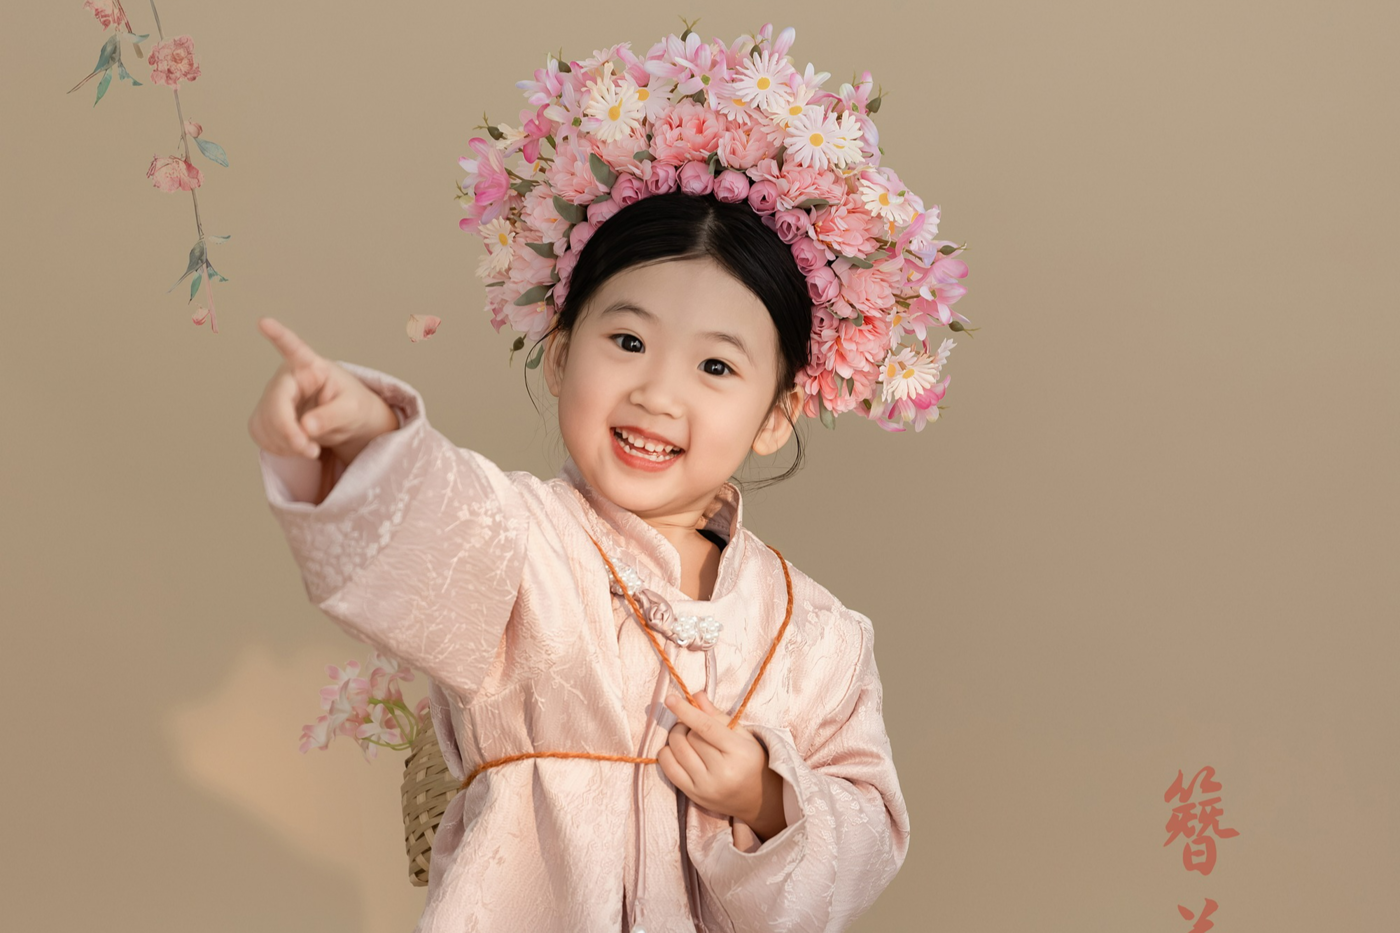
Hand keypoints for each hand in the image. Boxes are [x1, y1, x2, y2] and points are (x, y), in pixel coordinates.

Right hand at [247, 317, 396, 463]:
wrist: (348, 421)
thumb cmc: (354, 407)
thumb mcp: (353, 411)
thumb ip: (332, 416)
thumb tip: (306, 427)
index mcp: (311, 367)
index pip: (294, 349)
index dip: (278, 336)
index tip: (264, 322)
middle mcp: (287, 378)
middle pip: (274, 403)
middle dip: (288, 432)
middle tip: (308, 449)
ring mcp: (274, 397)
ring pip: (264, 422)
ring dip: (284, 443)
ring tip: (310, 448)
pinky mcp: (267, 415)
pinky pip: (261, 434)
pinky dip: (278, 447)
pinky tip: (296, 447)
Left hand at [659, 691, 786, 836]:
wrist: (757, 798)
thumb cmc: (750, 760)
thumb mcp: (742, 734)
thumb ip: (718, 715)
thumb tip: (696, 696)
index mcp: (739, 752)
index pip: (706, 727)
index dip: (686, 711)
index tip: (670, 699)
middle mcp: (722, 772)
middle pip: (690, 738)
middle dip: (686, 725)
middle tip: (692, 724)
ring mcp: (706, 787)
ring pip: (677, 751)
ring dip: (676, 738)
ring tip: (686, 736)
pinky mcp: (694, 796)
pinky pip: (669, 769)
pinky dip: (667, 754)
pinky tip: (676, 750)